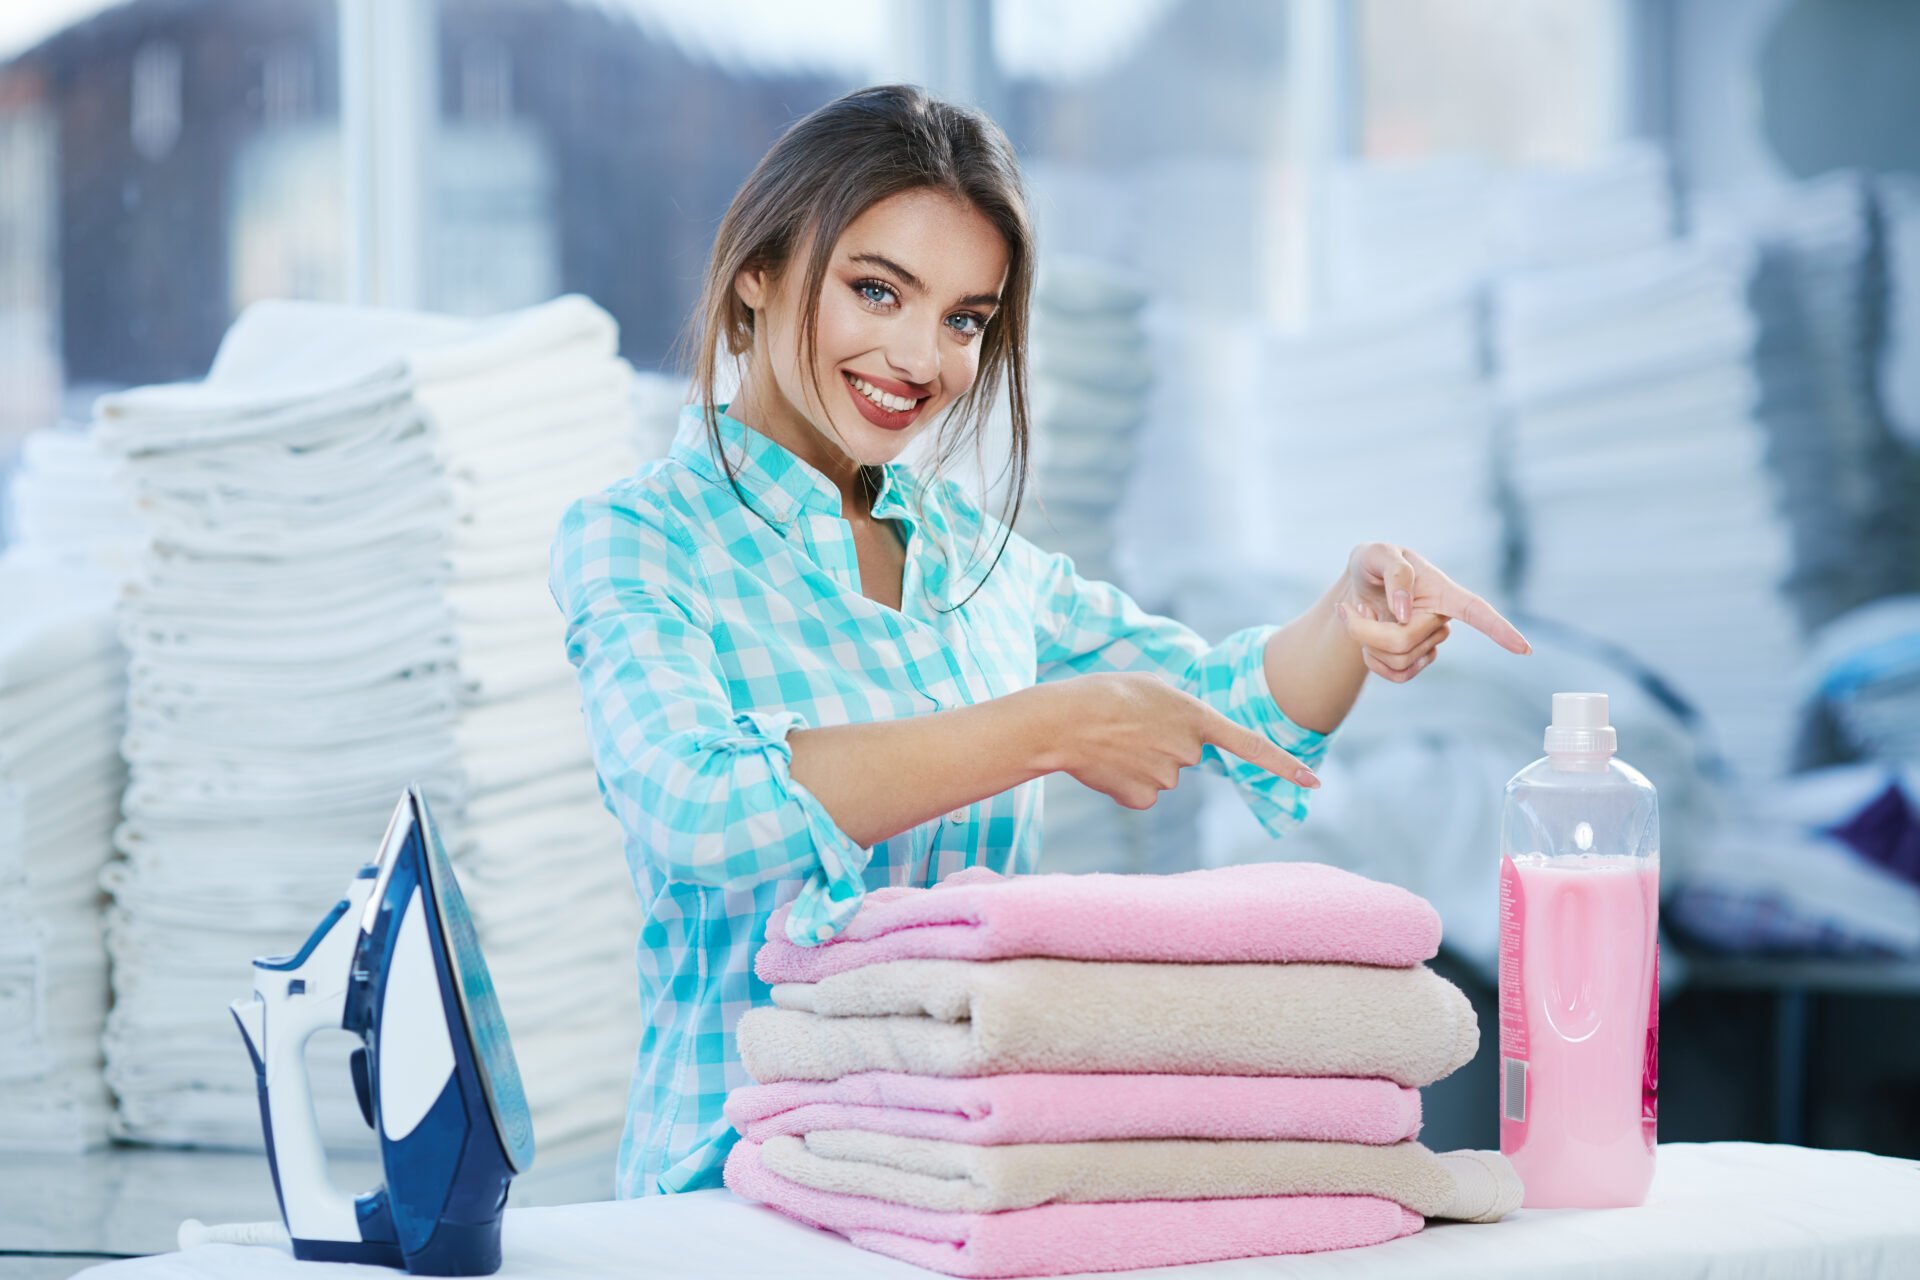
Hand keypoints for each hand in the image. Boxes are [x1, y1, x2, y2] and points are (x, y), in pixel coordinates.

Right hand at [1042, 672, 1319, 809]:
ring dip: (1140, 762)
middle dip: (1163, 745)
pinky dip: (1126, 783)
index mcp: (1196, 717)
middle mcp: (1189, 751)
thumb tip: (1185, 748)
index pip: (1250, 745)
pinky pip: (1142, 793)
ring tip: (1112, 742)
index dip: (1283, 764)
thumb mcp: (1152, 687)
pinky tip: (1107, 764)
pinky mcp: (1143, 799)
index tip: (1314, 782)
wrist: (1063, 721)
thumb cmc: (1103, 694)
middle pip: (1187, 756)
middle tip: (1129, 727)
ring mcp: (1168, 778)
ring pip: (1163, 776)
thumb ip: (1180, 712)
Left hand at [1336, 542, 1529, 683]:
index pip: (1477, 611)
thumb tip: (1406, 612)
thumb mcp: (1377, 553)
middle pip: (1403, 641)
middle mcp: (1440, 619)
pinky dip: (1370, 659)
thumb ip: (1395, 573)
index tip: (1524, 649)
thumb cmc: (1373, 563)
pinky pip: (1394, 675)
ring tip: (1361, 613)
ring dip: (1364, 639)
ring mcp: (1428, 643)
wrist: (1358, 586)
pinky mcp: (1413, 661)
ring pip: (1395, 660)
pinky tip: (1366, 639)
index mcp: (1443, 591)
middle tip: (1350, 608)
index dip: (1499, 629)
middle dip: (1365, 629)